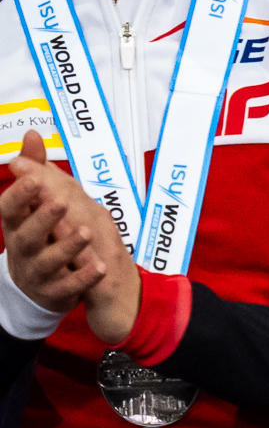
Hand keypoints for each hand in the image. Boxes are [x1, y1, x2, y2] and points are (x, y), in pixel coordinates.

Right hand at [2, 132, 130, 335]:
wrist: (41, 284)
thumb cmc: (39, 235)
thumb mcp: (36, 203)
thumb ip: (36, 170)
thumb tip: (32, 136)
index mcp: (18, 224)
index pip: (10, 209)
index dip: (20, 196)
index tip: (33, 179)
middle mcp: (23, 248)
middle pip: (28, 234)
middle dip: (43, 218)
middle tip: (61, 202)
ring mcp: (37, 271)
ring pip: (48, 260)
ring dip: (67, 247)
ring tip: (85, 233)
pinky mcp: (55, 291)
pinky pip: (68, 285)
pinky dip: (83, 277)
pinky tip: (99, 267)